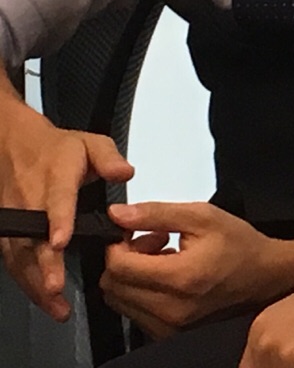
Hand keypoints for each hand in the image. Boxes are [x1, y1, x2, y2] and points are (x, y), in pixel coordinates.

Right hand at [0, 97, 132, 320]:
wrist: (15, 145)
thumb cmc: (58, 149)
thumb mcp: (90, 143)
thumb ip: (109, 158)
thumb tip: (125, 173)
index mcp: (55, 176)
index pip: (57, 199)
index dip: (58, 220)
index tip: (61, 241)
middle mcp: (31, 200)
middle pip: (34, 235)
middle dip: (44, 263)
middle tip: (56, 288)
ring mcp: (16, 218)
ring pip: (20, 254)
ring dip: (35, 282)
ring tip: (55, 306)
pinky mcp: (8, 232)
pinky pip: (14, 260)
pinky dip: (27, 282)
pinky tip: (43, 300)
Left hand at [100, 201, 293, 338]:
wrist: (265, 277)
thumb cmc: (240, 245)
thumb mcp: (203, 216)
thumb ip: (156, 213)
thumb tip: (118, 215)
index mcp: (180, 278)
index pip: (118, 266)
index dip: (117, 244)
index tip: (132, 231)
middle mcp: (171, 309)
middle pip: (112, 286)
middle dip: (124, 259)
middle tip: (151, 242)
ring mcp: (169, 326)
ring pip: (118, 300)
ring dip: (130, 276)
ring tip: (161, 258)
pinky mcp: (167, 334)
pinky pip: (133, 312)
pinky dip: (140, 292)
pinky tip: (164, 276)